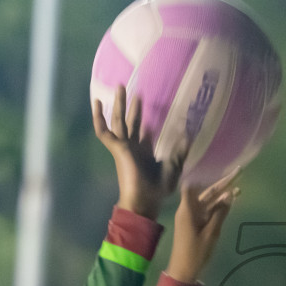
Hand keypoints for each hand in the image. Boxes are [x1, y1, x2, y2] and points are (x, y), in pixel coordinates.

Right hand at [92, 86, 185, 219]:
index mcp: (144, 152)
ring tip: (120, 86)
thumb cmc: (159, 188)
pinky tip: (96, 102)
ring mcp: (123, 146)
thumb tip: (188, 135)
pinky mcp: (116, 147)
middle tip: (133, 90)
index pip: (143, 132)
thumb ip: (180, 151)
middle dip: (131, 106)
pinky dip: (98, 117)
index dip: (146, 120)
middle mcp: (132, 147)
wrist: (145, 199)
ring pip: (118, 120)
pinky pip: (103, 130)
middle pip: (130, 121)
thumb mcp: (174, 166)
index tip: (150, 106)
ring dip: (118, 104)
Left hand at [165, 168, 239, 283]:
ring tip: (240, 187)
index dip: (204, 174)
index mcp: (188, 209)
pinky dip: (218, 205)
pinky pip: (207, 210)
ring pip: (208, 201)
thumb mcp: (211, 234)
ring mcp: (192, 216)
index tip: (217, 165)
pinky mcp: (195, 223)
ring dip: (222, 195)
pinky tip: (230, 201)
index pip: (193, 185)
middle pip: (205, 192)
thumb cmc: (195, 253)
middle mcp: (189, 209)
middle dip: (221, 183)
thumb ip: (220, 214)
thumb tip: (229, 195)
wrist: (183, 271)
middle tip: (238, 173)